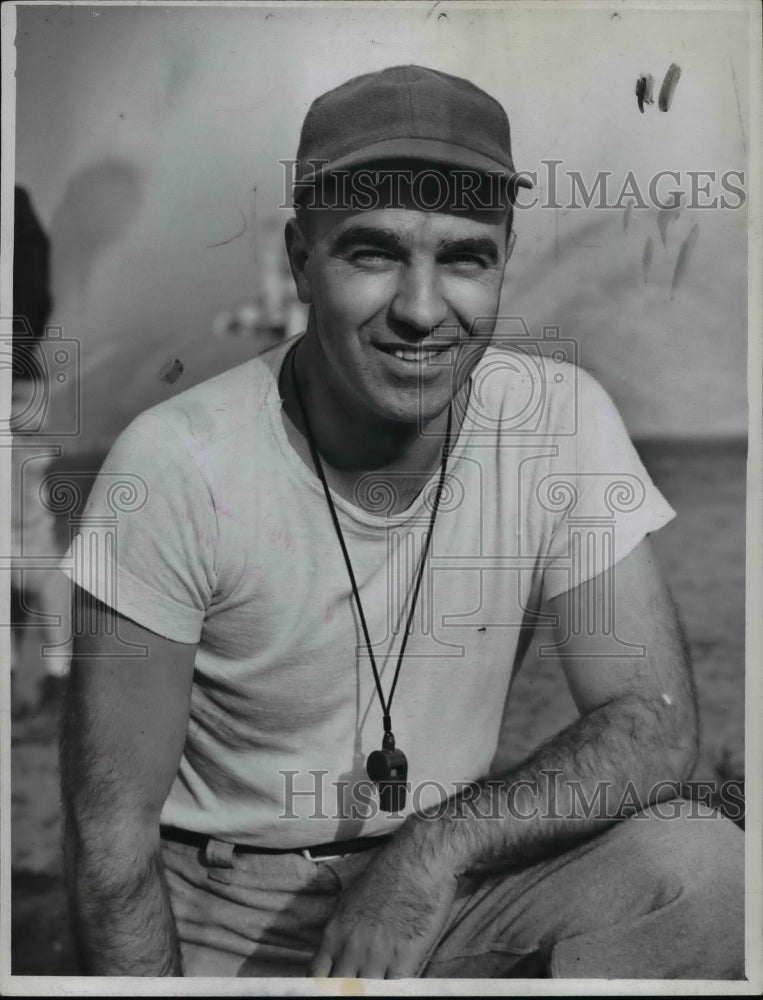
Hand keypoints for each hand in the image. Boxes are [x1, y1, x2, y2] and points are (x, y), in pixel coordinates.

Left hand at [310, 835, 458, 978]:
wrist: (419, 858)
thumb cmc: (389, 873)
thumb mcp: (352, 900)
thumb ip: (343, 933)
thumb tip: (338, 957)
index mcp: (335, 932)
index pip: (316, 978)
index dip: (324, 989)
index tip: (334, 988)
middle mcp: (351, 948)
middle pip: (340, 989)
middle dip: (349, 990)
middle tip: (359, 986)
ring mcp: (378, 955)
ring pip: (367, 993)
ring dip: (373, 989)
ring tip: (379, 983)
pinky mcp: (405, 958)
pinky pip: (396, 991)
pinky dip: (396, 990)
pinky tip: (399, 984)